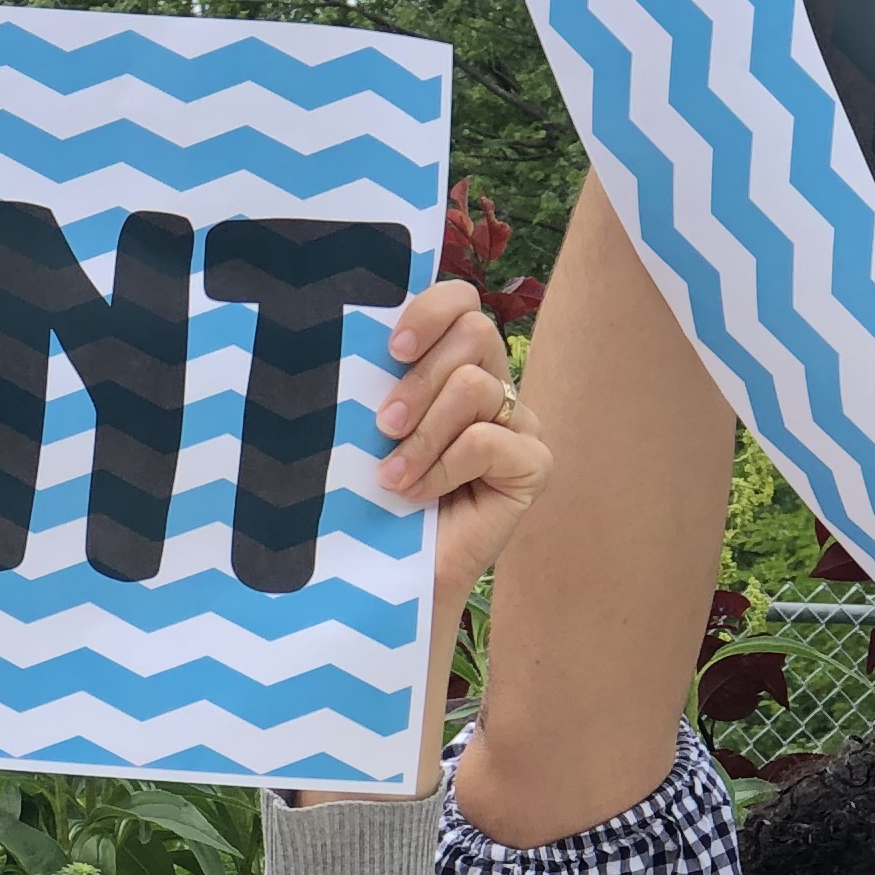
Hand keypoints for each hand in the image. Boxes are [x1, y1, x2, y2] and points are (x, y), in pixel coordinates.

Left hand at [373, 278, 551, 609]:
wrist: (386, 573)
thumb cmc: (366, 496)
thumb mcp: (362, 426)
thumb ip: (371, 377)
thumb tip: (342, 330)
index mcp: (452, 364)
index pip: (462, 301)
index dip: (430, 311)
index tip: (389, 350)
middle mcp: (492, 387)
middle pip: (474, 333)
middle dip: (419, 380)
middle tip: (383, 425)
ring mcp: (517, 425)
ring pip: (476, 386)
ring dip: (424, 434)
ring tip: (392, 475)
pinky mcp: (532, 465)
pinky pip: (489, 440)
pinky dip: (446, 467)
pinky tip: (421, 495)